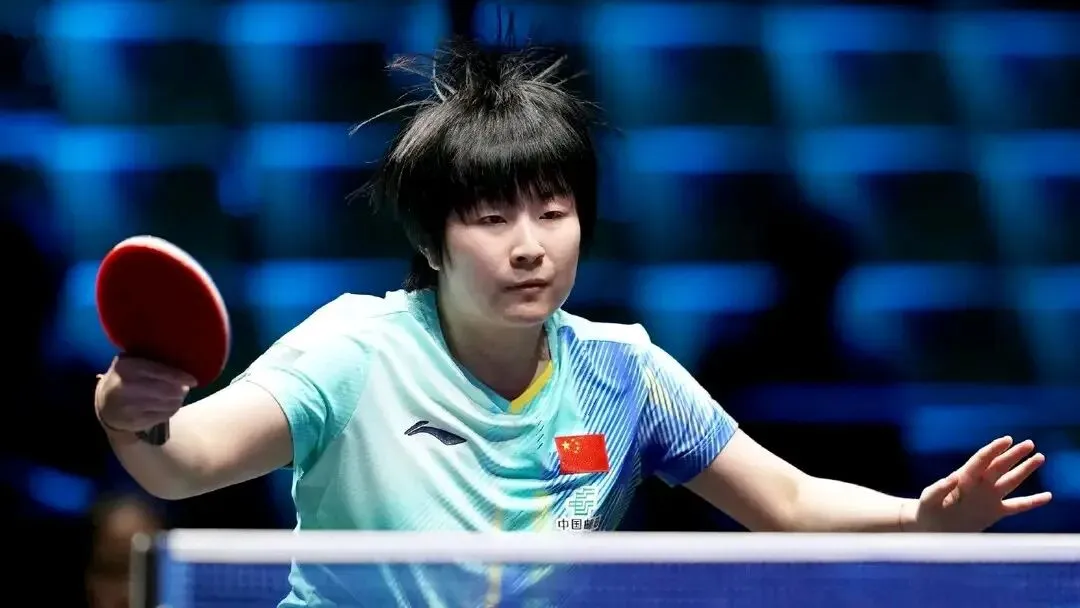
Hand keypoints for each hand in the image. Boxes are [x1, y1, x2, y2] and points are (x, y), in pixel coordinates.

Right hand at [95, 355, 194, 434]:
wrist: (104, 405)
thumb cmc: (125, 378)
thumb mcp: (131, 362)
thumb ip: (151, 360)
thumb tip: (182, 360)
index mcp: (128, 367)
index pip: (160, 372)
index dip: (180, 377)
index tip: (193, 380)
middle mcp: (127, 388)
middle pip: (167, 391)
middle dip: (181, 390)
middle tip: (185, 388)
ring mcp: (130, 408)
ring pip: (168, 404)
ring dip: (178, 400)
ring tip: (177, 396)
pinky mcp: (136, 422)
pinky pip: (164, 416)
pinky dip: (171, 410)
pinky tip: (168, 405)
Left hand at [912, 436, 1051, 531]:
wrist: (931, 527)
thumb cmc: (927, 509)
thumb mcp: (929, 499)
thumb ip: (939, 489)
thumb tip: (952, 478)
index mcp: (964, 479)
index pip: (981, 460)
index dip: (994, 449)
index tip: (1007, 440)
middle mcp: (979, 485)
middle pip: (1000, 466)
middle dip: (1014, 455)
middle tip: (1029, 443)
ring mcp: (989, 498)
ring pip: (1011, 481)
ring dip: (1024, 470)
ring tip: (1039, 458)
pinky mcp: (994, 513)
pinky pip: (1017, 506)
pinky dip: (1032, 502)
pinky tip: (1047, 496)